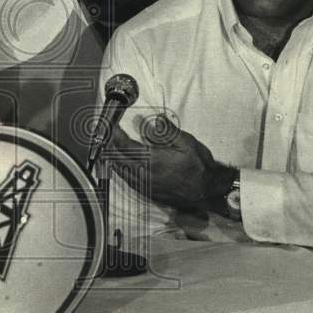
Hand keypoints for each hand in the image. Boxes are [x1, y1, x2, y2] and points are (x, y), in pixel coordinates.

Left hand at [107, 115, 236, 212]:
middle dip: (108, 145)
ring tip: (106, 148)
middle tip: (105, 135)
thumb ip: (168, 131)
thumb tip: (156, 120)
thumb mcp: (187, 142)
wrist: (207, 191)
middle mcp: (145, 174)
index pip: (125, 145)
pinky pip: (127, 180)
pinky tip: (118, 166)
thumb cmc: (199, 167)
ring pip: (120, 171)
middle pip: (117, 158)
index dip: (114, 134)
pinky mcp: (148, 193)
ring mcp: (145, 185)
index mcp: (152, 160)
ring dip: (111, 158)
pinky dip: (119, 170)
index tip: (111, 126)